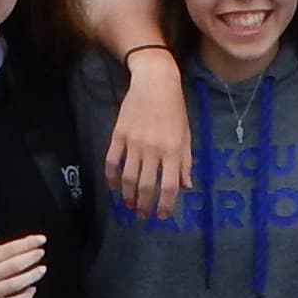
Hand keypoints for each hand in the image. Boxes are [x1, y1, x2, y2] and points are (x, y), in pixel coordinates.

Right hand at [0, 234, 50, 297]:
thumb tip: (25, 248)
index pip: (7, 249)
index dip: (26, 244)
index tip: (40, 240)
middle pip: (12, 265)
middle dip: (30, 258)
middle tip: (41, 253)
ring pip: (14, 284)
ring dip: (30, 276)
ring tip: (41, 270)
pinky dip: (24, 296)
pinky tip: (32, 291)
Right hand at [105, 64, 193, 219]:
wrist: (155, 82)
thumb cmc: (175, 108)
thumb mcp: (186, 135)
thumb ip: (185, 162)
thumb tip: (186, 186)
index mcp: (172, 150)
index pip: (169, 186)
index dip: (165, 205)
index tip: (162, 215)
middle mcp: (153, 149)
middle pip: (146, 186)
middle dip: (144, 205)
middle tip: (142, 214)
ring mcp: (134, 142)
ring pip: (128, 177)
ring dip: (127, 195)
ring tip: (128, 204)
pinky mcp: (119, 134)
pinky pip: (112, 161)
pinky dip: (111, 176)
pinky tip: (114, 185)